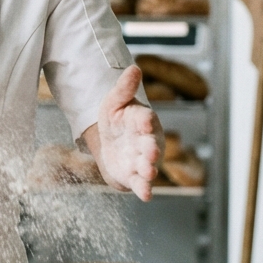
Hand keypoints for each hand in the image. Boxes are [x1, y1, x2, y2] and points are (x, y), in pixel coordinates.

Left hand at [83, 65, 163, 201]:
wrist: (111, 143)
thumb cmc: (117, 120)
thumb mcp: (115, 102)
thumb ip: (124, 88)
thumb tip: (134, 67)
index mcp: (142, 121)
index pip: (145, 118)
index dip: (145, 119)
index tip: (144, 119)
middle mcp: (146, 141)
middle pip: (151, 144)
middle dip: (151, 148)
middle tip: (151, 150)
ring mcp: (142, 160)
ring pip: (148, 165)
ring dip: (149, 169)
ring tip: (149, 172)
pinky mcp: (134, 176)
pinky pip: (141, 184)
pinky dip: (144, 189)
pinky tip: (146, 195)